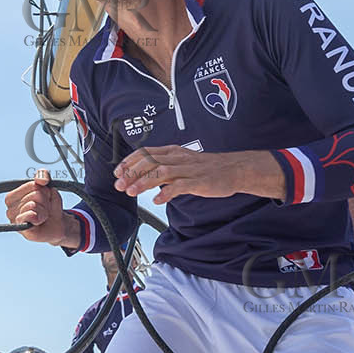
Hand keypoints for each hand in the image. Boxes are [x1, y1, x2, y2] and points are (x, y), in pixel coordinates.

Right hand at [4, 170, 70, 243]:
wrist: (57, 226)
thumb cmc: (50, 207)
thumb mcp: (49, 188)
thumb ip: (44, 177)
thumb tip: (41, 180)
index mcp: (13, 195)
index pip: (32, 185)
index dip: (45, 190)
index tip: (45, 198)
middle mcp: (10, 207)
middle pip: (35, 194)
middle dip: (46, 201)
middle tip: (45, 209)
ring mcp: (14, 218)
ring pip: (33, 204)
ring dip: (45, 211)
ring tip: (43, 216)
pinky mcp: (20, 228)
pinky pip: (28, 216)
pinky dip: (38, 217)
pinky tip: (39, 221)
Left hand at [113, 146, 285, 203]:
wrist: (234, 169)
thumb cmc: (208, 168)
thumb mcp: (183, 163)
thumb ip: (165, 168)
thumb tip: (146, 176)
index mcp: (173, 152)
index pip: (145, 152)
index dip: (129, 162)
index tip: (118, 172)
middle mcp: (178, 158)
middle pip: (149, 162)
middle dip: (131, 173)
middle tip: (119, 185)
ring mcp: (188, 169)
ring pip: (161, 172)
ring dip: (143, 182)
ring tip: (132, 191)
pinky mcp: (198, 181)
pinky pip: (180, 186)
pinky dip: (167, 193)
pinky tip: (158, 200)